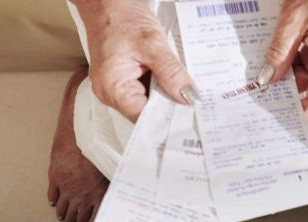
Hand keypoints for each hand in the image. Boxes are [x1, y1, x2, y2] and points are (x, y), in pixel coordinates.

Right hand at [73, 0, 196, 122]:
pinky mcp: (123, 78)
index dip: (168, 119)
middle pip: (147, 112)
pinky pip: (145, 89)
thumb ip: (172, 73)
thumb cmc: (120, 15)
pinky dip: (160, 84)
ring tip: (187, 91)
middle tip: (196, 104)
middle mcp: (110, 93)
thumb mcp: (152, 43)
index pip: (144, 118)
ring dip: (167, 95)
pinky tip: (174, 80)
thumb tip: (190, 97)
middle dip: (170, 107)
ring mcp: (116, 86)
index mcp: (112, 88)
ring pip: (148, 101)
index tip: (192, 117)